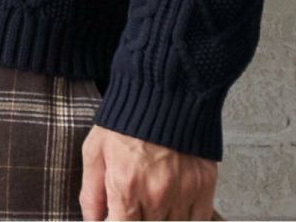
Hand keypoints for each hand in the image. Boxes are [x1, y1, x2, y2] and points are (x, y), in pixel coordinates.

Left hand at [79, 124, 218, 220]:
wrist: (166, 87)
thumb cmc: (127, 117)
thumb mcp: (96, 149)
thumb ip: (91, 192)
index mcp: (125, 186)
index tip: (116, 218)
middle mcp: (155, 195)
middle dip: (137, 219)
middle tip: (135, 202)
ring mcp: (182, 192)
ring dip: (159, 218)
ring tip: (152, 200)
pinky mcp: (204, 186)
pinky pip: (197, 221)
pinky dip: (185, 219)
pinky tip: (174, 206)